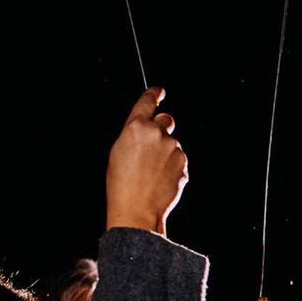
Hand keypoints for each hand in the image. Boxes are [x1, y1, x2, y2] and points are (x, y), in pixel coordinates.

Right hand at [105, 88, 189, 234]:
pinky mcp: (183, 163)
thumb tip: (144, 129)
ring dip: (165, 151)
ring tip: (151, 172)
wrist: (138, 209)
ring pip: (172, 142)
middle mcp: (157, 134)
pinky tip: (159, 179)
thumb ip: (134, 134)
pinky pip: (178, 159)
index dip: (154, 94)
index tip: (159, 91)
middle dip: (161, 128)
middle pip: (165, 120)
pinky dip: (171, 165)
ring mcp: (173, 148)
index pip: (148, 101)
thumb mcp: (118, 151)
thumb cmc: (122, 184)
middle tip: (151, 146)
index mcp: (136, 127)